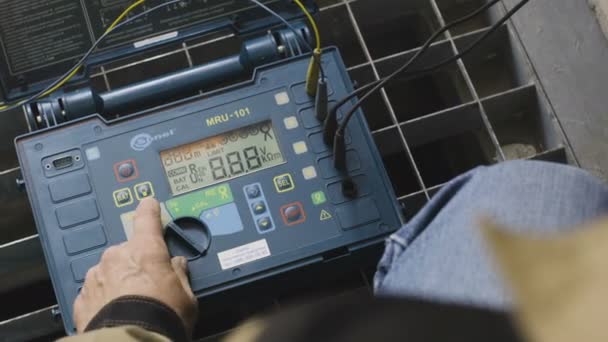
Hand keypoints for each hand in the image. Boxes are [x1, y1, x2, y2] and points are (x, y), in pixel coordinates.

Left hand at [73, 198, 197, 333]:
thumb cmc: (162, 317)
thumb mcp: (186, 295)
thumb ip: (180, 274)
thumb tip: (178, 264)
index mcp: (145, 249)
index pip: (147, 219)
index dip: (149, 210)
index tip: (148, 203)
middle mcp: (117, 257)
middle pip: (128, 251)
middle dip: (136, 263)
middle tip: (149, 284)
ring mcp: (96, 276)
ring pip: (109, 271)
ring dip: (118, 281)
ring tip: (131, 303)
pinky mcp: (82, 298)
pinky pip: (95, 292)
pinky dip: (103, 298)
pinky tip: (115, 312)